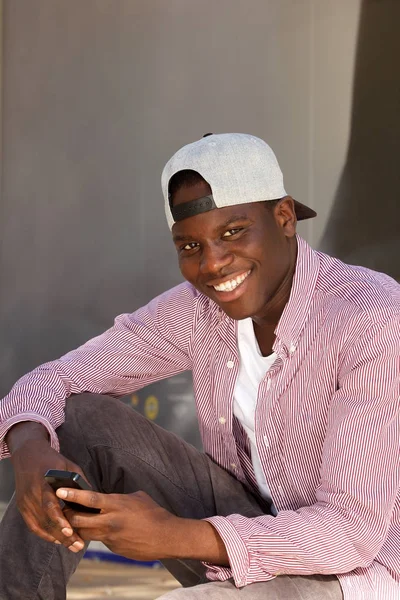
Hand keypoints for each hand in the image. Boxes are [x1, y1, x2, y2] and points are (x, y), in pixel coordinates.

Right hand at [10, 433, 85, 552]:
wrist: (28, 455)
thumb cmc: (52, 460)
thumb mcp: (69, 465)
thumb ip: (80, 481)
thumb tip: (95, 498)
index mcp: (43, 482)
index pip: (50, 505)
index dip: (59, 520)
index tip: (70, 531)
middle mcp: (32, 494)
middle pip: (46, 520)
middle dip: (62, 534)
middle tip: (78, 545)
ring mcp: (25, 502)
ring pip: (40, 526)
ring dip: (56, 537)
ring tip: (72, 546)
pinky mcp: (23, 507)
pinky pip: (33, 525)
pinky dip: (45, 534)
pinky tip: (57, 540)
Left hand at [58, 488, 176, 560]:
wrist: (166, 536)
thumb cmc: (154, 513)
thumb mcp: (137, 497)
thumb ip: (119, 498)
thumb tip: (109, 499)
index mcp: (117, 505)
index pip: (89, 499)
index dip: (73, 495)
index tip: (59, 492)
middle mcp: (110, 521)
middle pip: (79, 521)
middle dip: (67, 516)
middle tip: (62, 510)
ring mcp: (110, 537)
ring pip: (84, 534)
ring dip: (78, 528)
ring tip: (76, 522)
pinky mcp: (113, 549)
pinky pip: (99, 541)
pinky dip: (97, 535)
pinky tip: (103, 531)